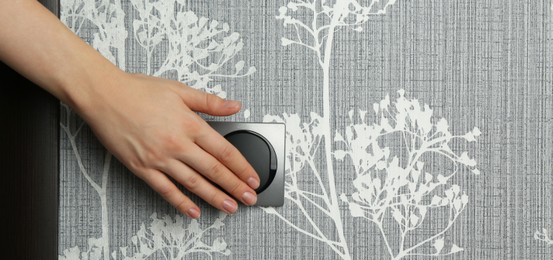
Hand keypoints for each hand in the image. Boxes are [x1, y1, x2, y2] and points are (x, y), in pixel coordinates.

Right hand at [80, 73, 259, 217]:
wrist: (104, 95)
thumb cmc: (139, 90)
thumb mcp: (180, 90)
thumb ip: (210, 101)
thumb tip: (235, 105)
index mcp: (190, 124)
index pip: (224, 152)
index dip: (242, 168)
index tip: (253, 178)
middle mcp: (177, 144)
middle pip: (213, 171)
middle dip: (235, 187)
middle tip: (249, 199)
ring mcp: (159, 158)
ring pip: (193, 184)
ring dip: (214, 198)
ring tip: (229, 207)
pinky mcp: (141, 168)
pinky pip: (165, 190)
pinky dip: (181, 202)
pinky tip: (193, 211)